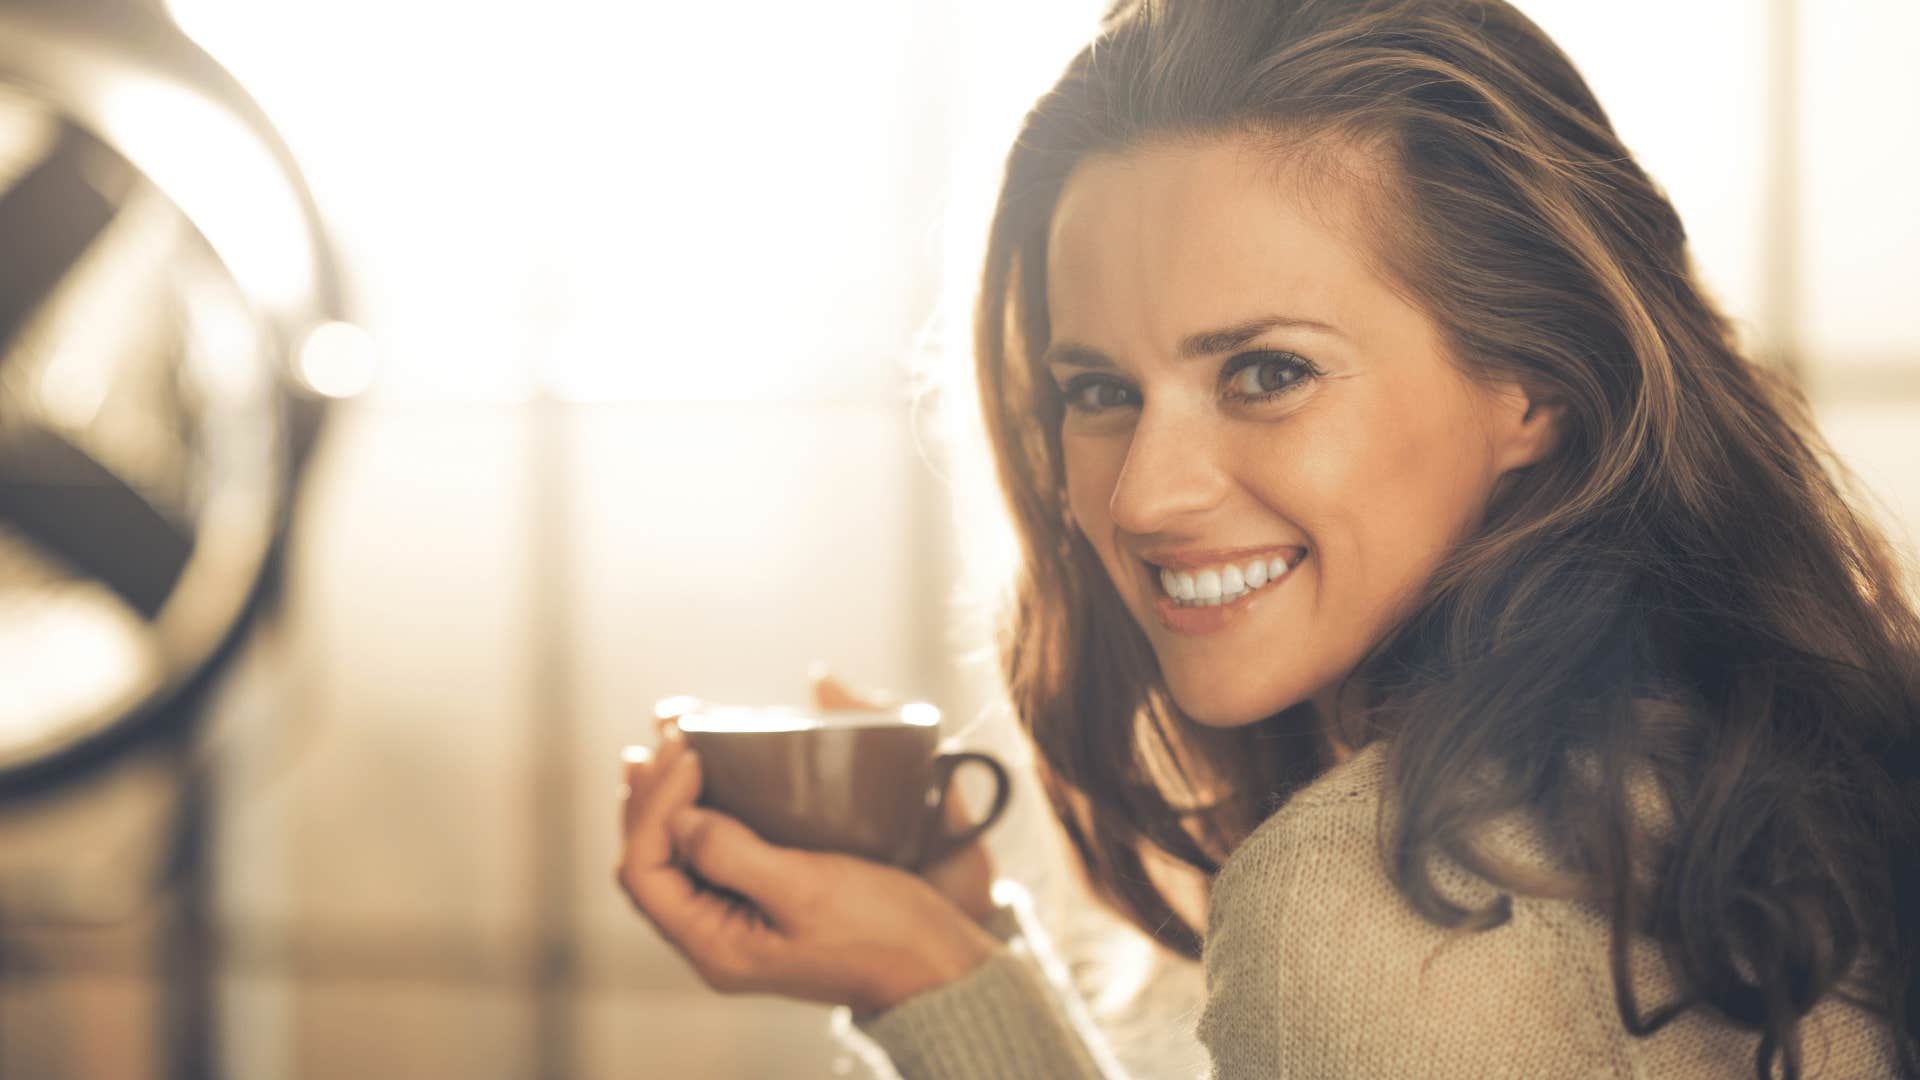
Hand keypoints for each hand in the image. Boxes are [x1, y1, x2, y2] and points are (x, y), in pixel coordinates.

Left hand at [616, 698, 1001, 1017]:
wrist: (935, 966)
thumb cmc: (880, 931)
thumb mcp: (806, 889)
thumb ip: (732, 855)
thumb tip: (679, 817)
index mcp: (716, 945)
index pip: (645, 870)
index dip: (654, 806)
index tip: (690, 756)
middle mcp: (714, 940)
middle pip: (650, 863)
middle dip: (650, 797)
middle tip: (667, 738)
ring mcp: (736, 924)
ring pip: (674, 858)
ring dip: (667, 801)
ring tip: (668, 749)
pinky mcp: (761, 907)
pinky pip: (708, 858)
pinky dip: (697, 813)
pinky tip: (705, 782)